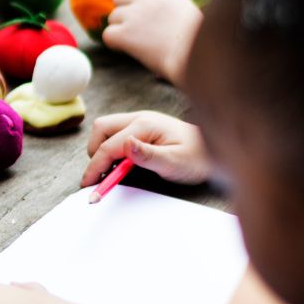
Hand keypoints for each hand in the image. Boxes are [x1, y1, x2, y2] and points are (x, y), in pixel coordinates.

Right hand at [81, 112, 209, 187]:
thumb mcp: (175, 163)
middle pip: (101, 129)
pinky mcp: (142, 127)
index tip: (89, 185)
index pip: (109, 146)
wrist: (214, 151)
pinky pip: (116, 133)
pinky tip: (122, 163)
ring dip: (102, 149)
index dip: (96, 167)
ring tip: (112, 170)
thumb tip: (126, 145)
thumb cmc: (198, 158)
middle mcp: (140, 118)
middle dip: (95, 153)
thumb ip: (149, 156)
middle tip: (101, 176)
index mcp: (145, 125)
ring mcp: (140, 120)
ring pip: (106, 129)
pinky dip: (111, 147)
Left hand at [101, 0, 203, 84]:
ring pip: (113, 17)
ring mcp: (134, 15)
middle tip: (130, 25)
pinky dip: (114, 43)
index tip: (131, 5)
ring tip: (137, 42)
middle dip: (122, 9)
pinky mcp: (125, 33)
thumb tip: (153, 12)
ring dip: (120, 28)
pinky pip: (108, 35)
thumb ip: (166, 4)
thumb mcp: (184, 10)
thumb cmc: (197, 39)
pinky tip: (126, 50)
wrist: (196, 57)